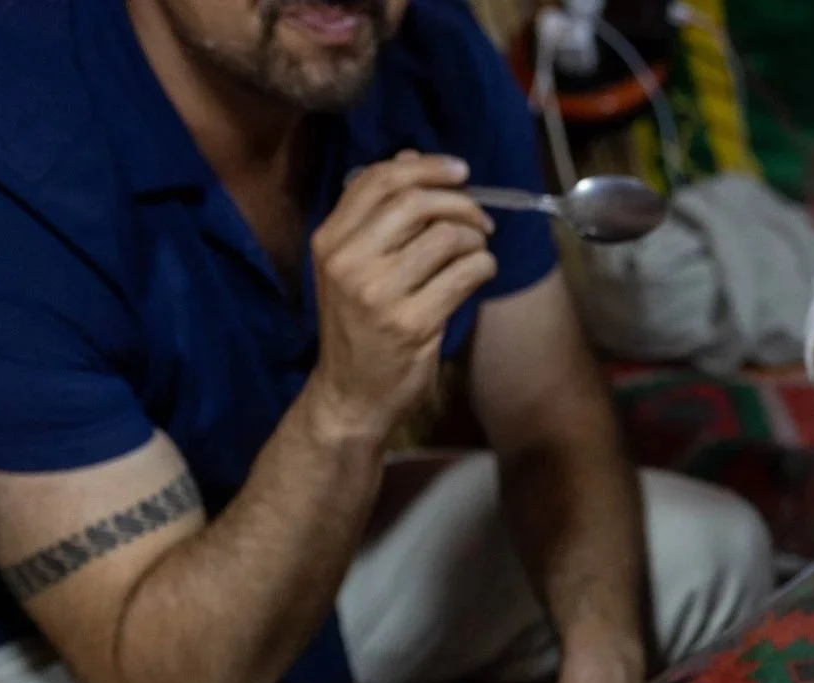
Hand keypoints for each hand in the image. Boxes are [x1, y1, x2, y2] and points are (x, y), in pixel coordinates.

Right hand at [307, 152, 498, 439]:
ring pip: (446, 237)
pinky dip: (484, 267)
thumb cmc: (359, 326)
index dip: (427, 168)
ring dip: (476, 240)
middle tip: (481, 220)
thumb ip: (378, 214)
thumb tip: (411, 159)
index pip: (379, 180)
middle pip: (415, 202)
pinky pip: (465, 274)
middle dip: (461, 203)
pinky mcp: (412, 323)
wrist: (351, 393)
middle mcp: (348, 261)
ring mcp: (378, 292)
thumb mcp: (353, 265)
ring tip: (477, 253)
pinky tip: (480, 275)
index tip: (459, 172)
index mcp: (330, 239)